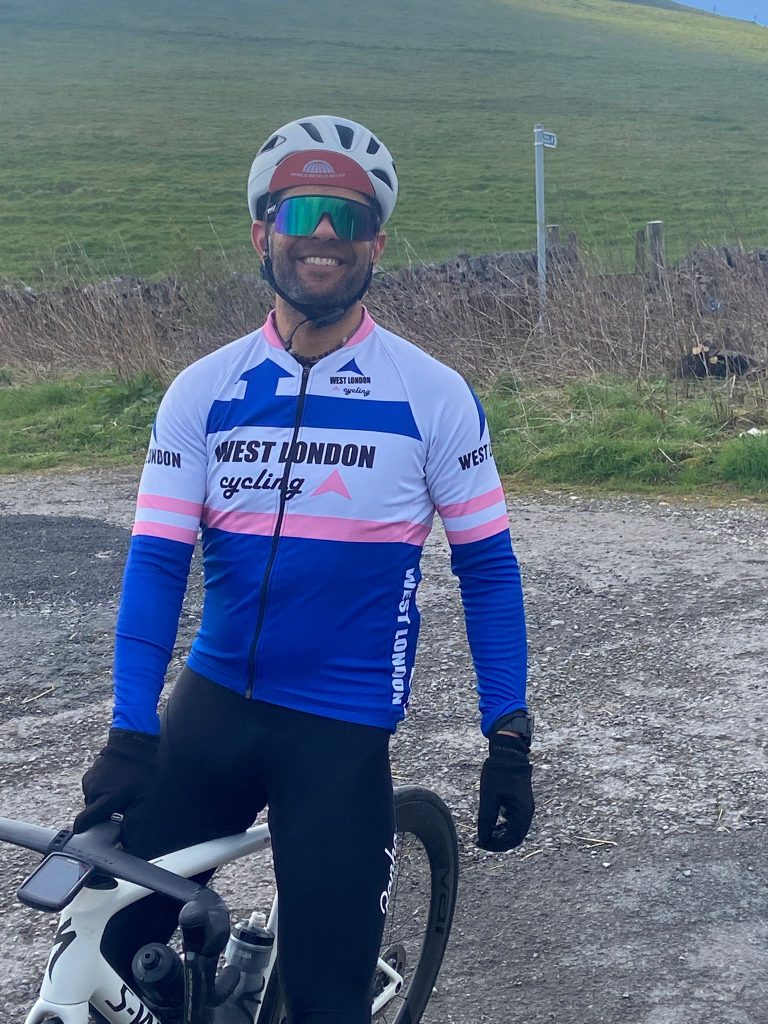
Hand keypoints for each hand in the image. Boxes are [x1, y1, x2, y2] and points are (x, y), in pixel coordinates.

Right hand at [73, 728, 159, 832]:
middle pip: (92, 814)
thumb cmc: (141, 769)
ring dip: (102, 802)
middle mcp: (94, 790)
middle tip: (118, 811)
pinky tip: (114, 785)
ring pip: (92, 802)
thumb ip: (133, 820)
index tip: (88, 840)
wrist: (133, 742)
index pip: (85, 822)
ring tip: (119, 794)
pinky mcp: (89, 775)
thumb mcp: (144, 796)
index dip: (85, 832)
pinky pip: (93, 790)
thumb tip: (126, 842)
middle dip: (102, 816)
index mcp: (106, 797)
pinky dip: (101, 791)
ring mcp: (89, 781)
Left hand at [477, 731, 533, 850]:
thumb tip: (482, 839)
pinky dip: (504, 826)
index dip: (495, 845)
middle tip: (480, 840)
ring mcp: (526, 807)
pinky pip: (514, 821)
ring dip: (500, 834)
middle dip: (497, 842)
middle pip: (515, 837)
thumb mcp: (489, 797)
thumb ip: (486, 819)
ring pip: (515, 830)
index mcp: (522, 813)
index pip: (512, 840)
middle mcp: (527, 812)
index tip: (480, 843)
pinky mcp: (521, 802)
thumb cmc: (498, 773)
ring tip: (484, 832)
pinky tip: (492, 823)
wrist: (508, 752)